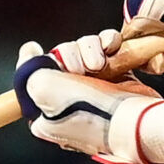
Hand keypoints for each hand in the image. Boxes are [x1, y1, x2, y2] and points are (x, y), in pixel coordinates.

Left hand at [13, 39, 163, 163]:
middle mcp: (70, 102)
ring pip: (84, 51)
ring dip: (89, 48)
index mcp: (47, 114)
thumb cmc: (88, 111)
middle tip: (79, 69)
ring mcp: (95, 89)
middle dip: (69, 54)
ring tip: (100, 63)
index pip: (34, 79)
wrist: (134, 120)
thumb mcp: (42, 89)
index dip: (38, 62)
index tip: (40, 53)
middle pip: (60, 59)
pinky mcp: (119, 78)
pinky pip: (107, 49)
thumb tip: (28, 51)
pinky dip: (108, 44)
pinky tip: (112, 48)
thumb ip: (28, 68)